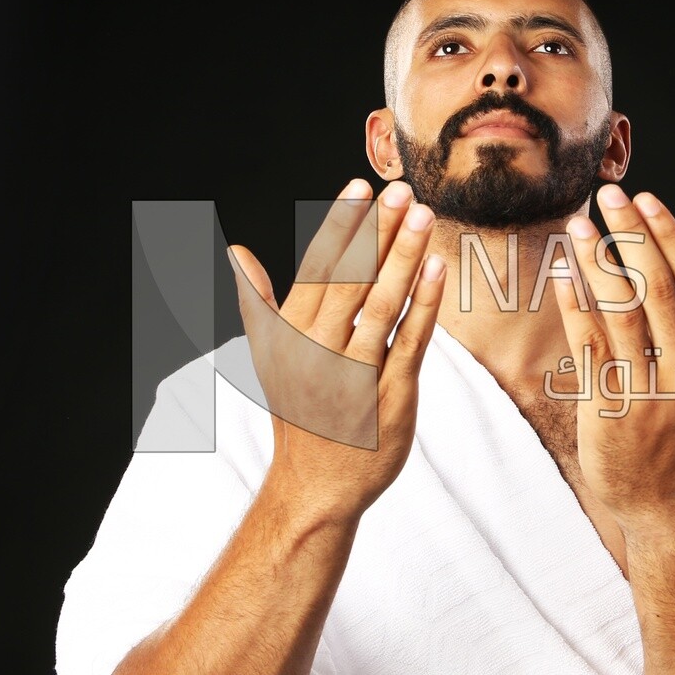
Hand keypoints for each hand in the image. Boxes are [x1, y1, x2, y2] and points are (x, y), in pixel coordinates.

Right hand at [227, 178, 443, 519]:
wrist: (315, 487)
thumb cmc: (300, 414)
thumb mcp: (271, 358)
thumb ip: (259, 302)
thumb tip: (237, 253)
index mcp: (290, 336)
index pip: (318, 268)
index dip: (340, 226)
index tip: (358, 187)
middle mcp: (318, 352)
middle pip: (352, 280)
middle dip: (378, 232)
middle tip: (402, 190)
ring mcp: (355, 375)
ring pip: (382, 304)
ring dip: (403, 257)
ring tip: (424, 216)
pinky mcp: (390, 395)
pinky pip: (410, 341)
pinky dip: (424, 303)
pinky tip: (437, 268)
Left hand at [551, 184, 674, 522]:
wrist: (673, 511)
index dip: (669, 236)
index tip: (647, 200)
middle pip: (656, 288)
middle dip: (630, 235)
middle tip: (609, 195)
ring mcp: (648, 394)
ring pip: (619, 311)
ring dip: (597, 260)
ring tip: (578, 224)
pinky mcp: (609, 411)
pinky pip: (589, 345)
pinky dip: (574, 304)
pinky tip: (561, 272)